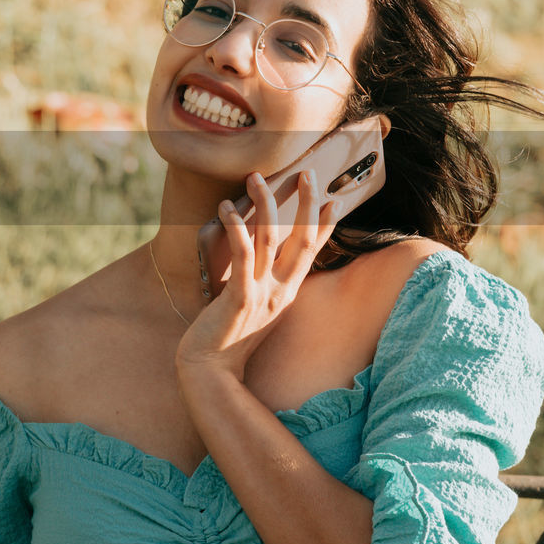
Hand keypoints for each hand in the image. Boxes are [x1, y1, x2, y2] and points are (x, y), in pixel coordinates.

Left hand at [175, 169, 340, 381]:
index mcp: (285, 293)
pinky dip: (236, 227)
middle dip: (307, 205)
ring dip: (265, 204)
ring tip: (256, 178)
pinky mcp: (240, 297)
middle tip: (308, 174)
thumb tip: (254, 257)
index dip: (324, 226)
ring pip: (270, 239)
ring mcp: (262, 294)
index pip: (311, 253)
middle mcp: (280, 292)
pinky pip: (242, 254)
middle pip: (302, 241)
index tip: (334, 200)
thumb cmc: (225, 337)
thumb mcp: (251, 307)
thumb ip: (258, 283)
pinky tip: (226, 208)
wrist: (210, 370)